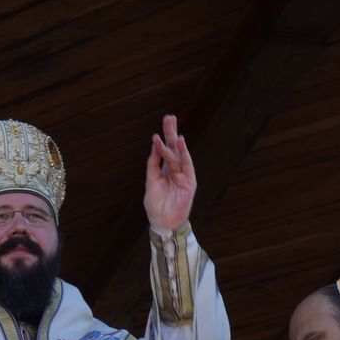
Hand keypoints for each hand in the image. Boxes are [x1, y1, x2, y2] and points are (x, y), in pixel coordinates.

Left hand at [144, 114, 195, 233]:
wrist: (162, 223)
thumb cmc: (156, 205)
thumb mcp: (150, 183)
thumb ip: (153, 165)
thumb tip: (154, 147)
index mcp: (165, 170)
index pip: (165, 150)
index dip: (164, 137)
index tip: (163, 123)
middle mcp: (175, 170)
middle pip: (174, 148)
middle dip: (171, 132)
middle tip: (169, 117)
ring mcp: (183, 175)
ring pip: (178, 154)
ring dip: (174, 139)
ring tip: (170, 125)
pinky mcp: (189, 182)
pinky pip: (186, 164)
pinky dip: (184, 152)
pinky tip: (180, 141)